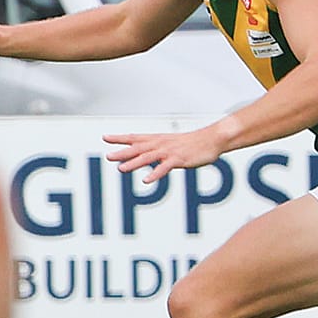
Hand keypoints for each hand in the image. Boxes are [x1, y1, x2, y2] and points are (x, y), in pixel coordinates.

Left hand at [102, 123, 225, 182]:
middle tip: (108, 156)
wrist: (212, 139)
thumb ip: (153, 148)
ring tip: (121, 169)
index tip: (105, 137)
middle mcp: (160, 144)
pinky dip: (155, 174)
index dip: (120, 138)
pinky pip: (165, 168)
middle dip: (123, 152)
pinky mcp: (179, 160)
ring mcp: (169, 152)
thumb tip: (139, 153)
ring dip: (134, 163)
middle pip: (138, 148)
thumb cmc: (190, 142)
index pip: (135, 137)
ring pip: (148, 157)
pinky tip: (146, 180)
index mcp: (157, 140)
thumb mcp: (169, 143)